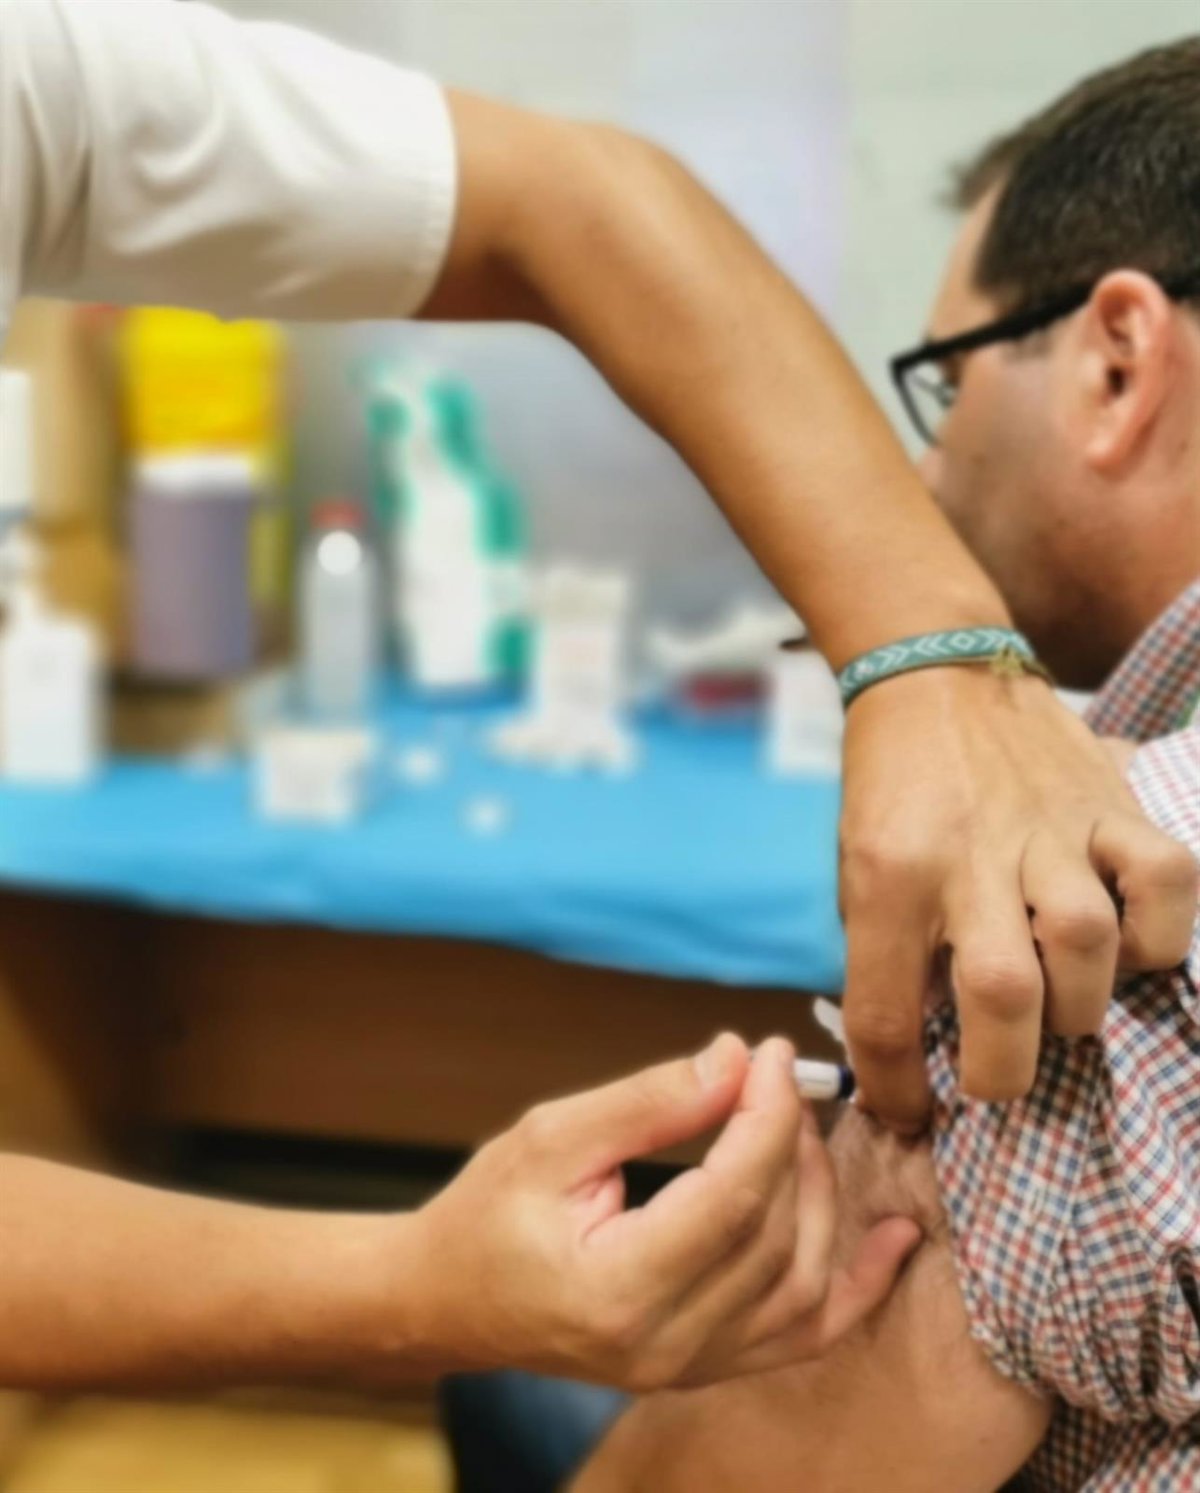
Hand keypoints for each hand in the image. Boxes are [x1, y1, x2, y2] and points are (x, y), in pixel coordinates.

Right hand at [392, 1036, 919, 1390]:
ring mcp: (688, 1370)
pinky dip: (855, 1286)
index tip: (771, 1054)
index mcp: (618, 1290)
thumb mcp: (551, 1137)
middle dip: (791, 1145)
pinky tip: (893, 1240)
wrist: (446, 1301)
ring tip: (798, 1129)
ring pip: (801, 1285)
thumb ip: (649, 1103)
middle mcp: (664, 1347)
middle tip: (775, 1077)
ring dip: (820, 1198)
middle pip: (773, 1237)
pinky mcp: (702, 1369)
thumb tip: (735, 1059)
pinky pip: (802, 1334)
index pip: (732, 1198)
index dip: (766, 1117)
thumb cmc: (486, 1213)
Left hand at [840, 668, 1198, 1131]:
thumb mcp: (857, 869)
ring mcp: (1048, 827)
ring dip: (1078, 1005)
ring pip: (1086, 942)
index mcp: (889, 876)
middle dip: (1004, 1070)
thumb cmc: (890, 787)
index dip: (897, 1088)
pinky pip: (1164, 880)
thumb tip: (912, 1056)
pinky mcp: (1107, 803)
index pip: (887, 1014)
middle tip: (997, 1078)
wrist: (932, 673)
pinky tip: (1126, 943)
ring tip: (1059, 1006)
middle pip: (1003, 994)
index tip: (910, 1111)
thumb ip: (885, 954)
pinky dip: (1157, 931)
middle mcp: (969, 855)